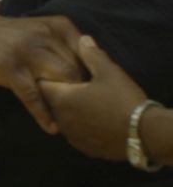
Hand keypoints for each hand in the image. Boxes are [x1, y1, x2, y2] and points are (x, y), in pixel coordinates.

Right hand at [0, 13, 84, 133]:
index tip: (99, 94)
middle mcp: (46, 37)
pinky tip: (51, 127)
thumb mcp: (41, 29)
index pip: (88, 55)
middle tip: (87, 112)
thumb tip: (94, 68)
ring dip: (67, 104)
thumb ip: (65, 43)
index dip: (95, 77)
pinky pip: (33, 96)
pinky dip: (44, 114)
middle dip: (83, 93)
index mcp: (59, 27)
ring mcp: (28, 54)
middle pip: (77, 71)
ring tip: (73, 122)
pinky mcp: (11, 70)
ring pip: (60, 82)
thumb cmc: (9, 34)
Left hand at [38, 36, 146, 161]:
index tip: (59, 72)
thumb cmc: (123, 100)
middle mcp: (61, 119)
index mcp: (61, 98)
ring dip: (71, 111)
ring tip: (88, 103)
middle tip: (77, 87)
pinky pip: (76, 133)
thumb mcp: (109, 72)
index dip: (49, 76)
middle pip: (52, 102)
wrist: (145, 134)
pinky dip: (81, 126)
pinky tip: (95, 120)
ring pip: (63, 119)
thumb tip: (82, 39)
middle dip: (61, 94)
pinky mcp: (84, 148)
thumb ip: (92, 55)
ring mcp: (72, 136)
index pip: (42, 84)